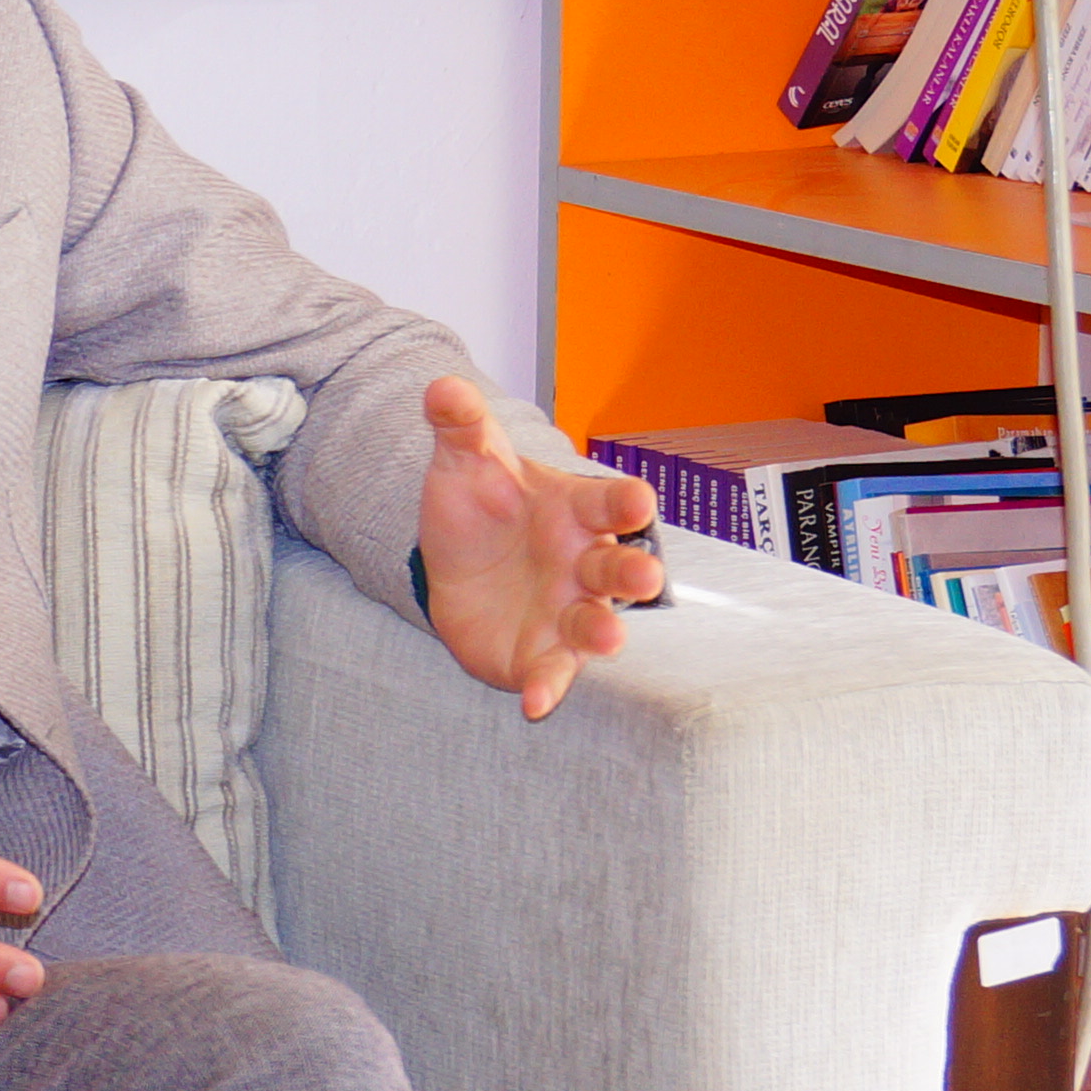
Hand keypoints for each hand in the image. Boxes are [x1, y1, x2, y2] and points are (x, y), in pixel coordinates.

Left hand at [413, 375, 666, 719]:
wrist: (456, 563)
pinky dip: (547, 688)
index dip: (623, 502)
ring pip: (595, 623)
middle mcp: (583, 562)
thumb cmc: (481, 507)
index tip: (637, 500)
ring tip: (609, 640)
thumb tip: (442, 385)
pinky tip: (535, 704)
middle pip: (617, 565)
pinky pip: (550, 672)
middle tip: (648, 575)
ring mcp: (567, 610)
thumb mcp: (465, 461)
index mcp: (574, 509)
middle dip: (634, 569)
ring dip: (603, 631)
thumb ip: (461, 425)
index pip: (608, 502)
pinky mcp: (541, 653)